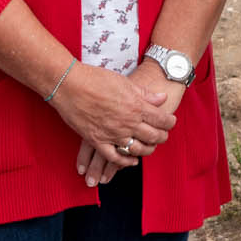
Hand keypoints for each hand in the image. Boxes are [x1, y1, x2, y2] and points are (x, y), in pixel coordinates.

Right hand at [49, 63, 176, 184]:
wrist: (69, 85)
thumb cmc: (96, 79)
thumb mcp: (124, 82)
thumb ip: (144, 94)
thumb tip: (161, 98)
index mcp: (136, 106)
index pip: (161, 119)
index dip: (170, 122)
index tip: (171, 122)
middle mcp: (127, 122)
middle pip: (153, 136)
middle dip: (161, 137)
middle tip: (163, 135)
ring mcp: (112, 133)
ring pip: (137, 149)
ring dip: (147, 150)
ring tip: (150, 147)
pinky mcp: (97, 140)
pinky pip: (115, 157)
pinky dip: (125, 162)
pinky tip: (132, 161)